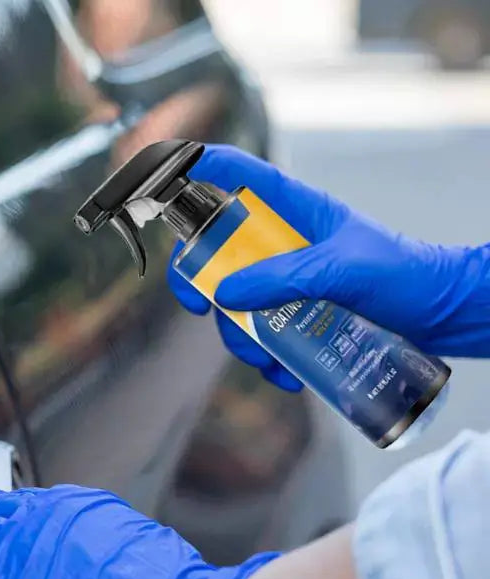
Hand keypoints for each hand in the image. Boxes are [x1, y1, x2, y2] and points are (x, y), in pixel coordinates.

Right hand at [168, 145, 489, 389]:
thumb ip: (285, 278)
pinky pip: (264, 336)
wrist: (445, 315)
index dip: (200, 170)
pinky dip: (267, 360)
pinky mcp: (298, 316)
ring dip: (240, 337)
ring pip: (236, 305)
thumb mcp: (344, 269)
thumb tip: (225, 295)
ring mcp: (287, 281)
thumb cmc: (406, 275)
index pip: (238, 177)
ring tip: (268, 360)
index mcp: (294, 210)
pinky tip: (286, 375)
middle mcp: (283, 244)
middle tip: (201, 309)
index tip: (166, 178)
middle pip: (218, 252)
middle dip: (202, 283)